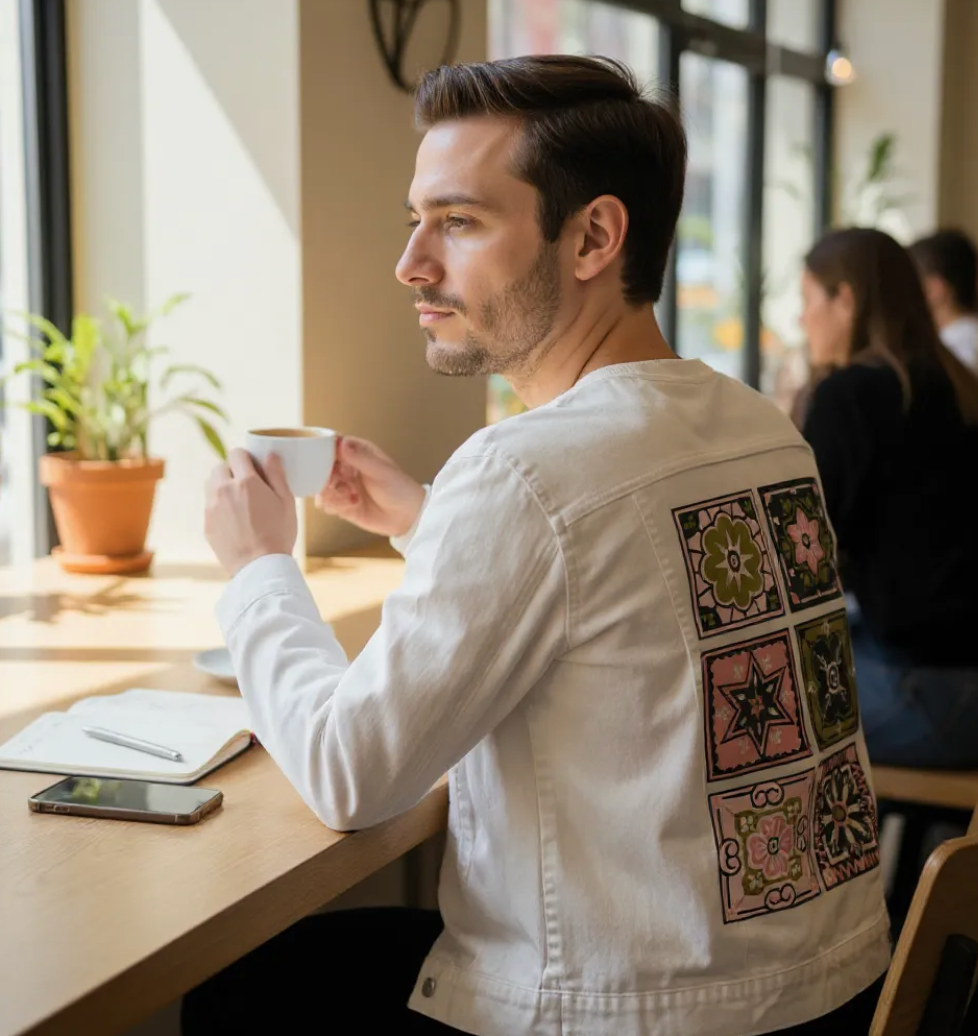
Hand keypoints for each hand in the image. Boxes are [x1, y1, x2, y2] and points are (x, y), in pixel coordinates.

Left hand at [205, 449, 297, 575]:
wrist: (260, 567)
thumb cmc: (278, 534)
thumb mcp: (286, 501)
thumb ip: (277, 474)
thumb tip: (270, 454)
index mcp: (245, 482)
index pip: (237, 454)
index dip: (246, 458)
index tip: (254, 467)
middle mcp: (224, 490)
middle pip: (219, 466)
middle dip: (232, 470)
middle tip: (246, 484)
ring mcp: (211, 508)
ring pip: (210, 484)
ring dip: (222, 485)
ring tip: (238, 500)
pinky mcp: (207, 524)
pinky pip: (209, 505)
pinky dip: (219, 506)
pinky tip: (235, 519)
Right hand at [316, 436, 425, 537]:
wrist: (408, 517)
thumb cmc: (400, 489)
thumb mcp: (381, 471)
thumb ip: (360, 458)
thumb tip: (340, 442)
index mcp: (356, 452)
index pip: (331, 445)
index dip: (323, 452)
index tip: (323, 462)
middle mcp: (346, 467)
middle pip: (320, 467)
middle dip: (325, 477)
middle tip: (340, 484)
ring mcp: (343, 486)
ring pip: (321, 486)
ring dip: (331, 493)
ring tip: (351, 497)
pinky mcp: (341, 504)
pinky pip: (326, 503)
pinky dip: (333, 505)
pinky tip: (350, 506)